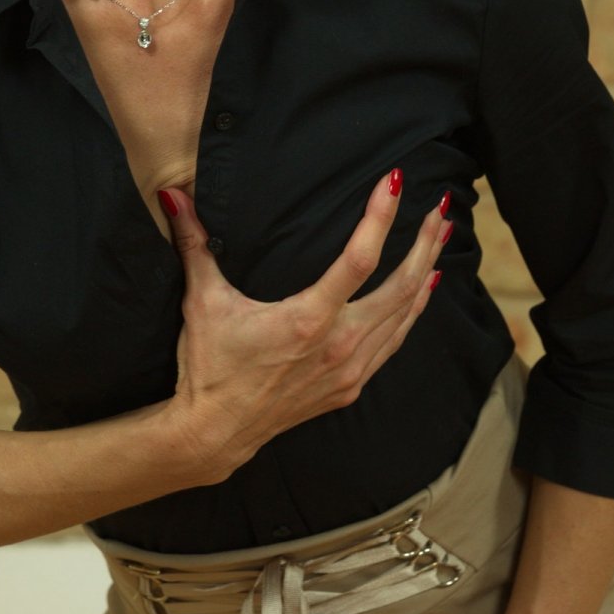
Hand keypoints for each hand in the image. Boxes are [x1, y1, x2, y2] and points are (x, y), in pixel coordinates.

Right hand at [161, 170, 451, 481]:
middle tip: (441, 210)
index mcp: (308, 320)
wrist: (215, 432)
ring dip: (426, 273)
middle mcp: (339, 345)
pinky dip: (414, 312)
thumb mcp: (202, 301)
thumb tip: (172, 194)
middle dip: (424, 245)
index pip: (359, 259)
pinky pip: (394, 342)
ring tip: (441, 238)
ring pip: (405, 316)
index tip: (395, 182)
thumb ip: (192, 243)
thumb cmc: (208, 365)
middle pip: (401, 287)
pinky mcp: (350, 386)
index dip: (380, 217)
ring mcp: (349, 369)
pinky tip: (424, 290)